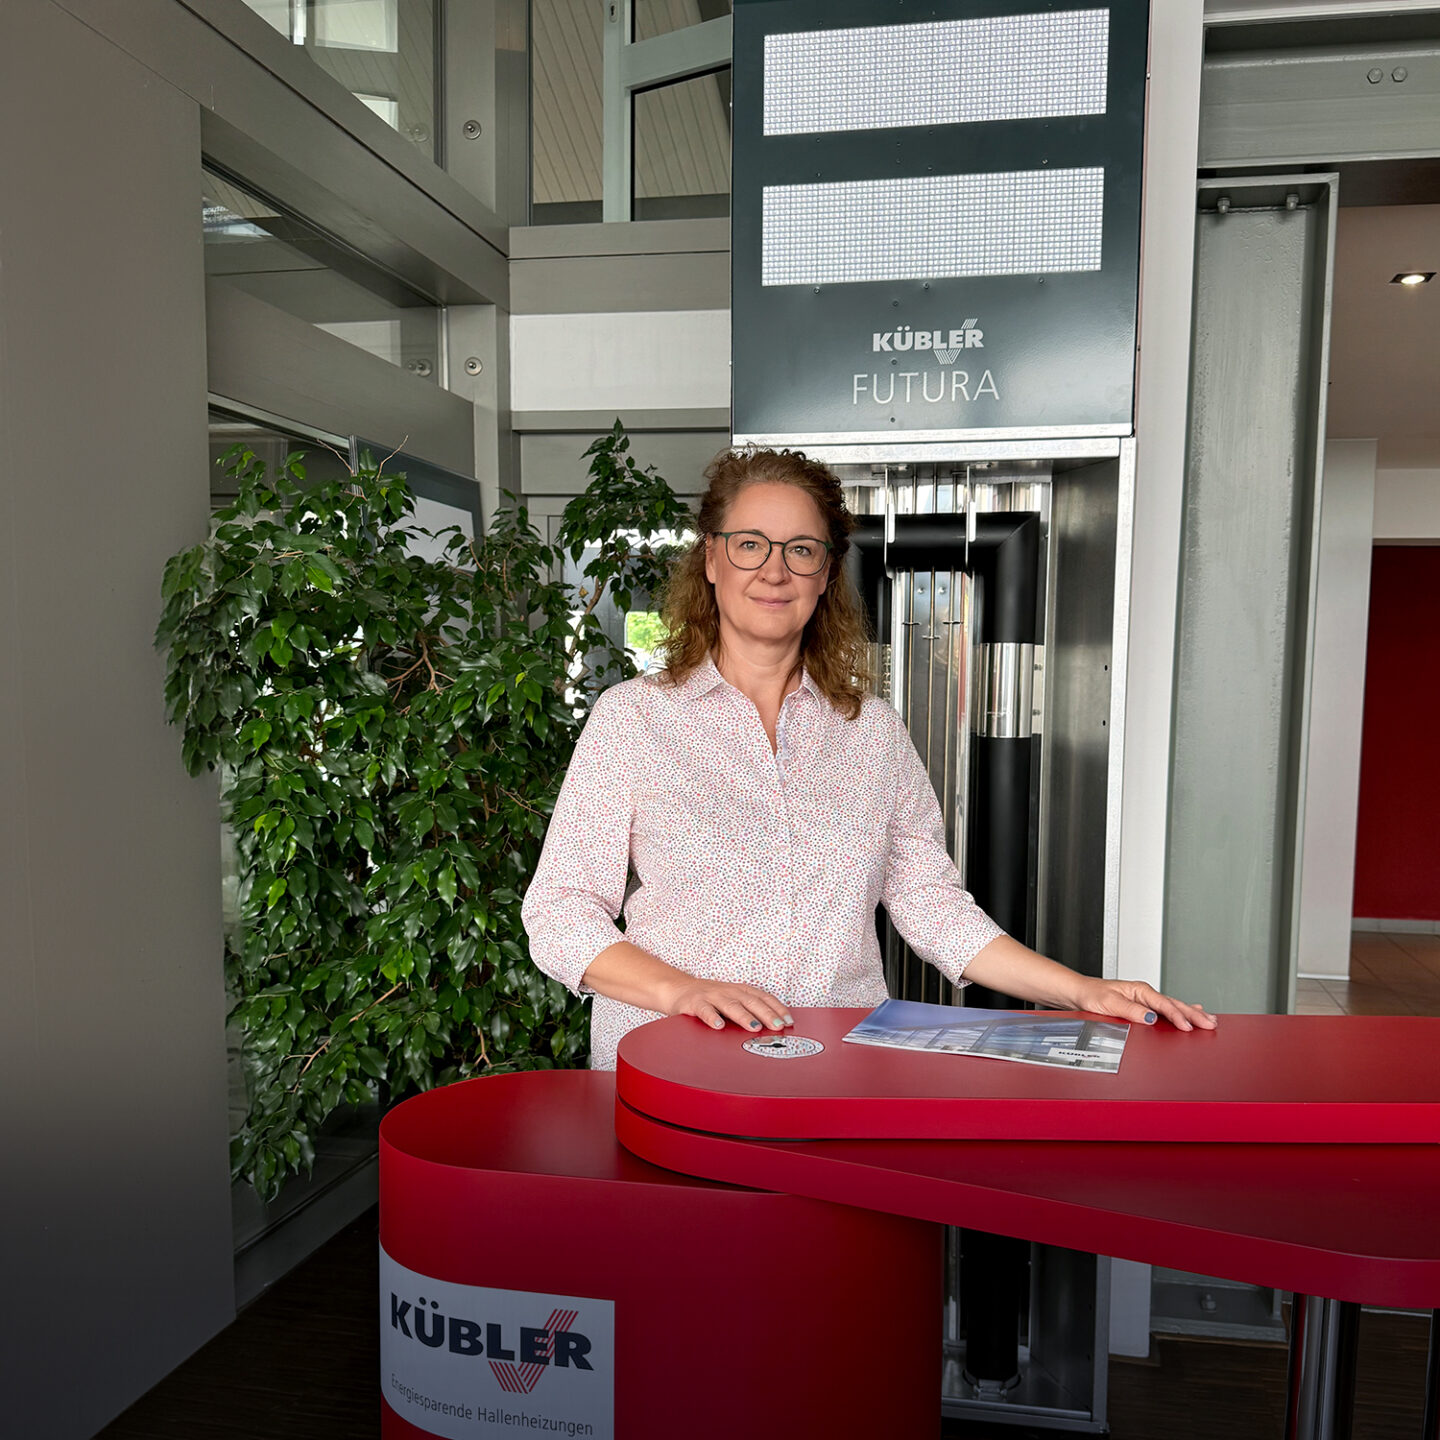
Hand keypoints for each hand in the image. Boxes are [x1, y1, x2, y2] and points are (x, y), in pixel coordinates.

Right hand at [661, 978, 793, 1033]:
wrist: (678, 989)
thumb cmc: (710, 999)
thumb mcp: (731, 1001)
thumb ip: (748, 1010)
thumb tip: (773, 1026)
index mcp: (740, 990)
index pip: (763, 997)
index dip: (777, 1008)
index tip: (788, 1020)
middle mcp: (728, 991)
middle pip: (750, 1001)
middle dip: (766, 1014)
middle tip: (778, 1025)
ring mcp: (711, 996)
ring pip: (730, 1005)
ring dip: (743, 1016)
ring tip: (754, 1027)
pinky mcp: (694, 1003)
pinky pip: (704, 1010)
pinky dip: (712, 1017)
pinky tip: (718, 1026)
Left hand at [1073, 978, 1216, 1032]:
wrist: (1079, 993)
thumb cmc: (1091, 995)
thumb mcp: (1109, 1003)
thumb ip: (1130, 1010)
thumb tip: (1150, 1017)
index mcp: (1139, 990)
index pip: (1164, 1004)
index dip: (1178, 1016)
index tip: (1189, 1026)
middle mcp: (1144, 994)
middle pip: (1174, 1004)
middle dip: (1194, 1014)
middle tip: (1212, 1024)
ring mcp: (1144, 1000)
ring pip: (1173, 1006)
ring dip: (1191, 1013)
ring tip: (1208, 1020)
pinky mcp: (1142, 1007)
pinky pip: (1165, 1010)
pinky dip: (1180, 1013)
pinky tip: (1189, 1015)